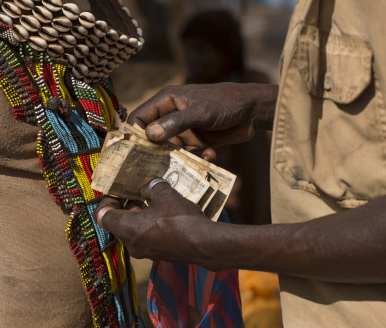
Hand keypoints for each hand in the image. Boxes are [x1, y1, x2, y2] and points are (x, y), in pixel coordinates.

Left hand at [93, 179, 214, 266]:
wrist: (204, 244)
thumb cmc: (180, 218)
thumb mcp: (165, 195)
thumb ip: (151, 188)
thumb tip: (145, 188)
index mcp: (127, 228)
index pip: (102, 216)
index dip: (106, 201)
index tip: (118, 192)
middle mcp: (131, 244)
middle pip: (118, 223)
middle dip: (126, 206)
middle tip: (136, 193)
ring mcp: (145, 252)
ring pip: (133, 231)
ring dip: (138, 216)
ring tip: (152, 201)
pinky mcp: (158, 255)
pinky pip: (146, 238)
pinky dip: (149, 226)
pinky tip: (164, 215)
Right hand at [128, 83, 276, 155]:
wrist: (254, 110)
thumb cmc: (227, 102)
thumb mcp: (201, 112)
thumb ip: (176, 123)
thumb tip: (149, 134)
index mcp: (167, 101)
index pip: (140, 117)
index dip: (134, 134)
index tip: (132, 154)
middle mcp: (172, 115)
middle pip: (152, 136)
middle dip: (154, 152)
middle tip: (155, 168)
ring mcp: (184, 129)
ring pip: (170, 149)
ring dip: (177, 158)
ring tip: (185, 164)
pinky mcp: (197, 141)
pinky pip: (187, 154)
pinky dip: (195, 158)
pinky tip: (209, 155)